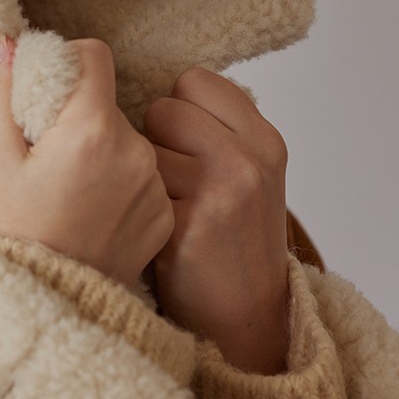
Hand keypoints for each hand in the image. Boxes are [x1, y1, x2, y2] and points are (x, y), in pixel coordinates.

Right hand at [0, 37, 173, 286]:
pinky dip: (119, 183)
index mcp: (90, 129)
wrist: (43, 302)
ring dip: (100, 149)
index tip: (47, 91)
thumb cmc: (12, 230)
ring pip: (126, 139)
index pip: (95, 55)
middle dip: (77, 115)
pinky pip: (142, 175)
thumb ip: (5, 92)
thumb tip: (8, 42)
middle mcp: (134, 151)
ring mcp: (154, 185)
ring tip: (69, 189)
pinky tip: (92, 211)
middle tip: (48, 154)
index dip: (67, 62)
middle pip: (107, 102)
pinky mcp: (164, 213)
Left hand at [144, 68, 289, 372]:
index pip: (194, 81)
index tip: (182, 144)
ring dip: (141, 174)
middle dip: (155, 140)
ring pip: (142, 147)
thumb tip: (157, 88)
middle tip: (171, 181)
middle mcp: (248, 160)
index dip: (176, 109)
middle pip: (163, 108)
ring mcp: (220, 192)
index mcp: (264, 139)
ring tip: (165, 206)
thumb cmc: (232, 240)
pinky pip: (134, 188)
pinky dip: (135, 207)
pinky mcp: (186, 224)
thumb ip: (217, 129)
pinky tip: (155, 230)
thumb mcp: (248, 174)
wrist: (244, 317)